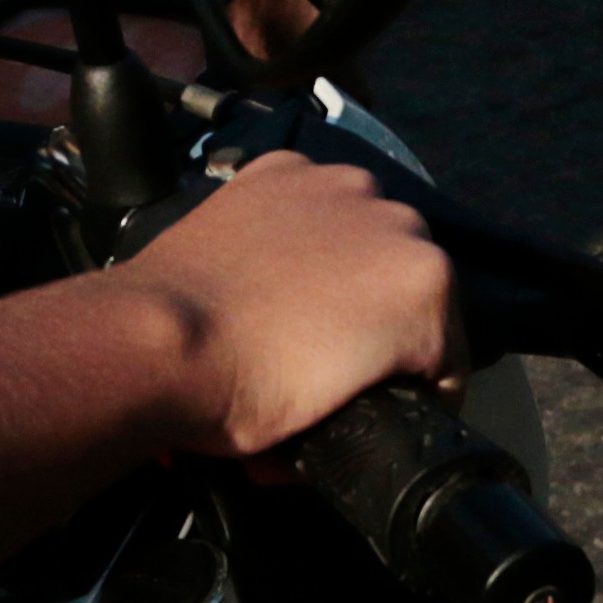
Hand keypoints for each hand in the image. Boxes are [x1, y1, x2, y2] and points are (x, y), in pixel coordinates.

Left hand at [124, 148, 456, 457]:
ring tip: (293, 309)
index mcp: (427, 283)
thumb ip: (370, 405)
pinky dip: (296, 227)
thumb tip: (352, 410)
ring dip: (345, 265)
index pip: (446, 353)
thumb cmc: (243, 393)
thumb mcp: (328, 433)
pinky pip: (309, 202)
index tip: (380, 410)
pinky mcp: (280, 170)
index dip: (416, 393)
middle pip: (408, 284)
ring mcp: (336, 185)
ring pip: (363, 232)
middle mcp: (397, 217)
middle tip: (332, 364)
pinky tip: (264, 263)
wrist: (156, 343)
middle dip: (382, 323)